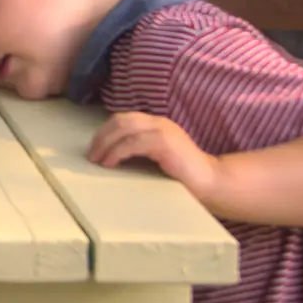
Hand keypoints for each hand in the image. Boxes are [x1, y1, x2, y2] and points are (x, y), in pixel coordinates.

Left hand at [87, 111, 221, 199]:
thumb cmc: (182, 175)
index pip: (123, 120)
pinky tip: (110, 163)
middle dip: (101, 137)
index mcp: (156, 123)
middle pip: (119, 121)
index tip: (93, 148)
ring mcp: (162, 130)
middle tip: (91, 155)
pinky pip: (132, 143)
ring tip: (96, 160)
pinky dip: (116, 152)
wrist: (212, 183)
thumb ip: (139, 149)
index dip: (104, 132)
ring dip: (105, 144)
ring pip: (123, 129)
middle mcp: (158, 122)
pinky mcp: (164, 142)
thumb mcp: (156, 156)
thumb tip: (108, 154)